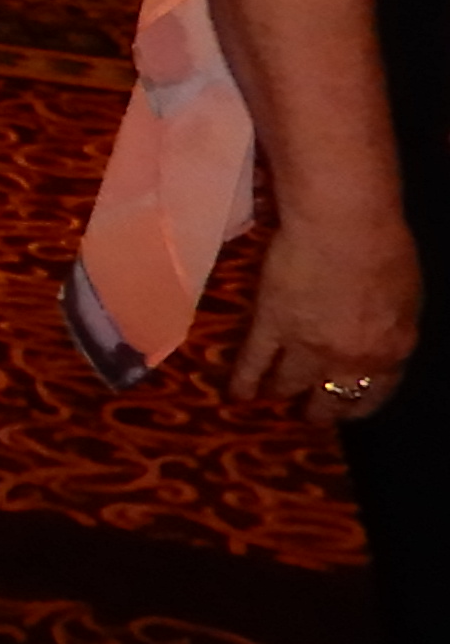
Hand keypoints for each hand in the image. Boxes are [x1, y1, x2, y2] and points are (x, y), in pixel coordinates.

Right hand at [225, 212, 419, 420]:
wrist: (345, 227)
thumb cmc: (386, 249)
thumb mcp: (406, 298)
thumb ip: (392, 326)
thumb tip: (378, 336)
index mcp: (390, 351)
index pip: (376, 393)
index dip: (359, 404)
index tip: (348, 410)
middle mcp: (349, 359)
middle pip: (333, 396)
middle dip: (321, 409)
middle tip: (310, 416)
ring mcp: (307, 346)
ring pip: (291, 382)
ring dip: (281, 393)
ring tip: (270, 399)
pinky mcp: (271, 326)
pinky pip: (256, 360)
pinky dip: (245, 379)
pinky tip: (237, 393)